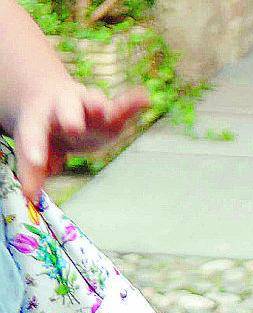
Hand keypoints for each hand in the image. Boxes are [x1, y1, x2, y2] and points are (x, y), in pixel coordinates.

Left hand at [12, 75, 148, 204]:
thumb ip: (32, 172)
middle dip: (70, 116)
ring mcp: (88, 107)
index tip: (37, 163)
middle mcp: (63, 105)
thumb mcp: (33, 148)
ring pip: (93, 103)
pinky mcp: (111, 114)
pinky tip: (145, 99)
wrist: (55, 100)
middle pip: (66, 108)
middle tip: (72, 126)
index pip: (34, 132)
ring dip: (99, 106)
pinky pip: (122, 107)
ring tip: (103, 111)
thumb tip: (31, 197)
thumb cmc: (46, 130)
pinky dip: (133, 103)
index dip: (35, 147)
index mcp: (39, 115)